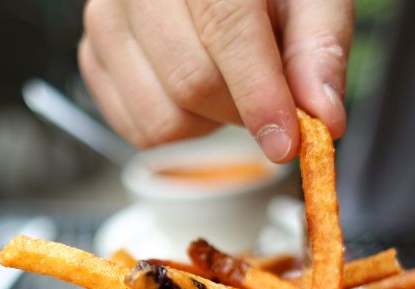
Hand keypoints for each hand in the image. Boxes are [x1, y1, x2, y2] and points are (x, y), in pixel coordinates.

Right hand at [78, 0, 353, 162]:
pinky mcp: (91, 56)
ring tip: (226, 85)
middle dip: (241, 111)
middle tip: (269, 100)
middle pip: (191, 81)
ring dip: (208, 123)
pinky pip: (137, 130)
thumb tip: (324, 117)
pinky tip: (192, 91)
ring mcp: (105, 19)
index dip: (257, 93)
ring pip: (161, 117)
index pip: (225, 27)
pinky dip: (178, 128)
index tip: (286, 142)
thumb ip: (320, 49)